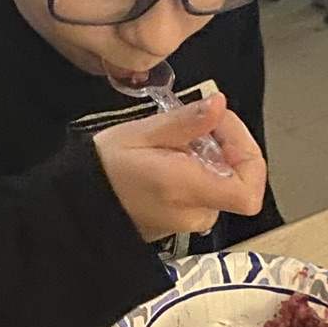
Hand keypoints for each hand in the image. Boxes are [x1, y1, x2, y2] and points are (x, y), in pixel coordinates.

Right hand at [93, 93, 266, 242]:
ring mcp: (189, 222)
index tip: (221, 126)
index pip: (249, 190)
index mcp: (187, 189)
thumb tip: (219, 104)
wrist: (78, 205)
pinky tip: (170, 157)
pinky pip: (205, 193)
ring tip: (174, 139)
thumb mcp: (142, 133)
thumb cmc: (104, 167)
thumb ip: (186, 122)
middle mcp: (195, 213)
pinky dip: (197, 170)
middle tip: (192, 122)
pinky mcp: (182, 223)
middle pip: (237, 179)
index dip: (247, 152)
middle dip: (223, 144)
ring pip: (221, 183)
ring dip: (209, 155)